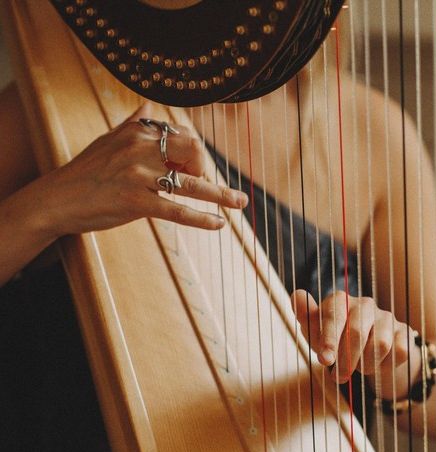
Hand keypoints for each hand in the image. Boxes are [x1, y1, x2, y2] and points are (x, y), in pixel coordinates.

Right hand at [28, 102, 246, 238]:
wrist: (57, 199)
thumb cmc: (86, 172)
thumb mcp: (108, 141)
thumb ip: (132, 124)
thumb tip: (148, 105)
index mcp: (137, 133)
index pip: (182, 135)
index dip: (196, 154)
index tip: (197, 169)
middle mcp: (139, 149)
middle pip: (193, 152)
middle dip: (208, 170)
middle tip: (211, 187)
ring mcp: (138, 176)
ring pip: (191, 184)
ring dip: (222, 195)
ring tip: (240, 203)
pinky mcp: (135, 202)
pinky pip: (178, 210)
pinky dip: (202, 218)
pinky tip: (218, 224)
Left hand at [291, 289, 419, 385]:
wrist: (368, 349)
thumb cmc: (335, 339)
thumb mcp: (316, 332)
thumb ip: (306, 317)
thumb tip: (297, 295)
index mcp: (340, 300)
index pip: (334, 316)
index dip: (329, 340)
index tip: (324, 361)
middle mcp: (365, 304)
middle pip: (357, 332)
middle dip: (346, 360)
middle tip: (339, 377)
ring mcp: (386, 317)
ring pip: (380, 345)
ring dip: (366, 365)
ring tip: (358, 368)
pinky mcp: (403, 331)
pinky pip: (399, 352)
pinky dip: (386, 365)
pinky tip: (377, 365)